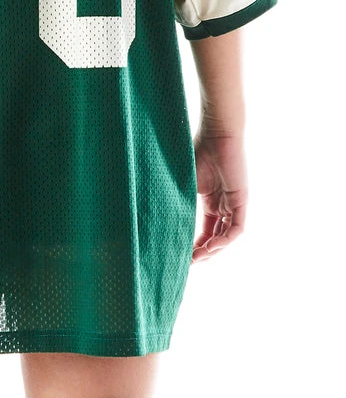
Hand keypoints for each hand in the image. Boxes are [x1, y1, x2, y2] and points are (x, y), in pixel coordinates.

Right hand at [191, 130, 247, 262]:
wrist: (216, 134)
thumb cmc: (198, 153)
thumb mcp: (184, 184)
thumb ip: (178, 202)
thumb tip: (156, 221)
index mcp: (211, 201)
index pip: (206, 231)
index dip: (196, 245)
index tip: (183, 256)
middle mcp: (224, 205)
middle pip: (217, 237)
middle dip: (204, 252)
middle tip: (189, 262)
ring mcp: (234, 203)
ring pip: (227, 235)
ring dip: (214, 249)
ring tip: (198, 258)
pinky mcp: (241, 200)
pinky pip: (237, 228)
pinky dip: (225, 239)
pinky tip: (211, 246)